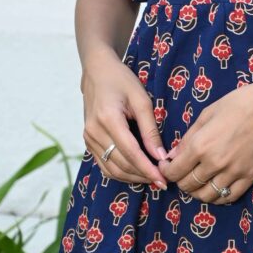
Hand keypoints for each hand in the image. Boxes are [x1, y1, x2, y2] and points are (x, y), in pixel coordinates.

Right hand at [82, 49, 167, 190]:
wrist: (97, 72)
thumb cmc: (122, 80)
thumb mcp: (141, 99)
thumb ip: (150, 129)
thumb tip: (161, 156)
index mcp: (108, 119)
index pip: (130, 153)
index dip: (147, 169)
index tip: (163, 180)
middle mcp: (94, 132)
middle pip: (120, 164)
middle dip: (142, 176)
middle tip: (162, 181)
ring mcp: (88, 138)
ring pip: (111, 169)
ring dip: (132, 177)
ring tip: (152, 178)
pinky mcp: (88, 141)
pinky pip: (104, 164)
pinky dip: (120, 172)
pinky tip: (136, 171)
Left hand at [160, 84, 252, 205]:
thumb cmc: (239, 102)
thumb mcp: (207, 114)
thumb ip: (188, 138)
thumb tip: (173, 156)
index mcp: (201, 145)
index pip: (174, 172)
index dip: (166, 171)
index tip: (168, 165)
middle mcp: (215, 163)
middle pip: (187, 186)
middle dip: (180, 181)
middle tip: (183, 172)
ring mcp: (234, 172)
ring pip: (206, 196)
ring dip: (198, 191)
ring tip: (199, 181)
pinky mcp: (250, 177)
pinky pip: (229, 197)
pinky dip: (219, 195)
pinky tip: (216, 185)